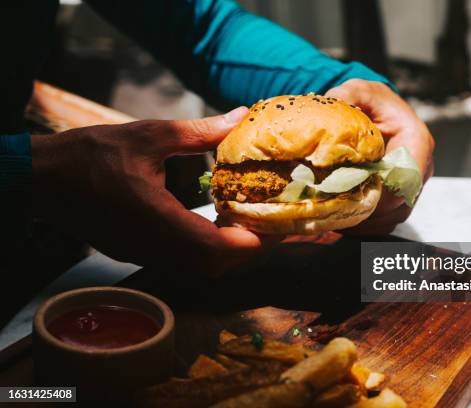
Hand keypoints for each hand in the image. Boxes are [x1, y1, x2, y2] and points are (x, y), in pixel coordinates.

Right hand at [31, 107, 281, 273]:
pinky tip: (218, 221)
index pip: (217, 248)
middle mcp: (153, 245)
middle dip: (249, 249)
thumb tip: (240, 117)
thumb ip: (200, 132)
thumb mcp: (150, 135)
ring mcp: (144, 253)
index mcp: (156, 218)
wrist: (43, 179)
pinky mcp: (137, 252)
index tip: (279, 226)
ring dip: (230, 251)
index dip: (254, 242)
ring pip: (200, 268)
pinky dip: (209, 248)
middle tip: (272, 222)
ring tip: (250, 220)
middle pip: (215, 266)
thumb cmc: (90, 154)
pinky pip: (183, 261)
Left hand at [326, 79, 434, 234]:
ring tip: (334, 218)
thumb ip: (348, 94)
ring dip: (364, 221)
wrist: (377, 111)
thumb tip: (333, 101)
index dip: (381, 193)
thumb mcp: (359, 90)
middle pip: (399, 203)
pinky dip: (364, 225)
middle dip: (367, 210)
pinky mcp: (401, 199)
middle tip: (334, 212)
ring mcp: (413, 187)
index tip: (351, 197)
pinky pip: (386, 221)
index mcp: (417, 142)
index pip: (407, 178)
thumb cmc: (371, 101)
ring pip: (392, 216)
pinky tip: (341, 220)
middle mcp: (421, 169)